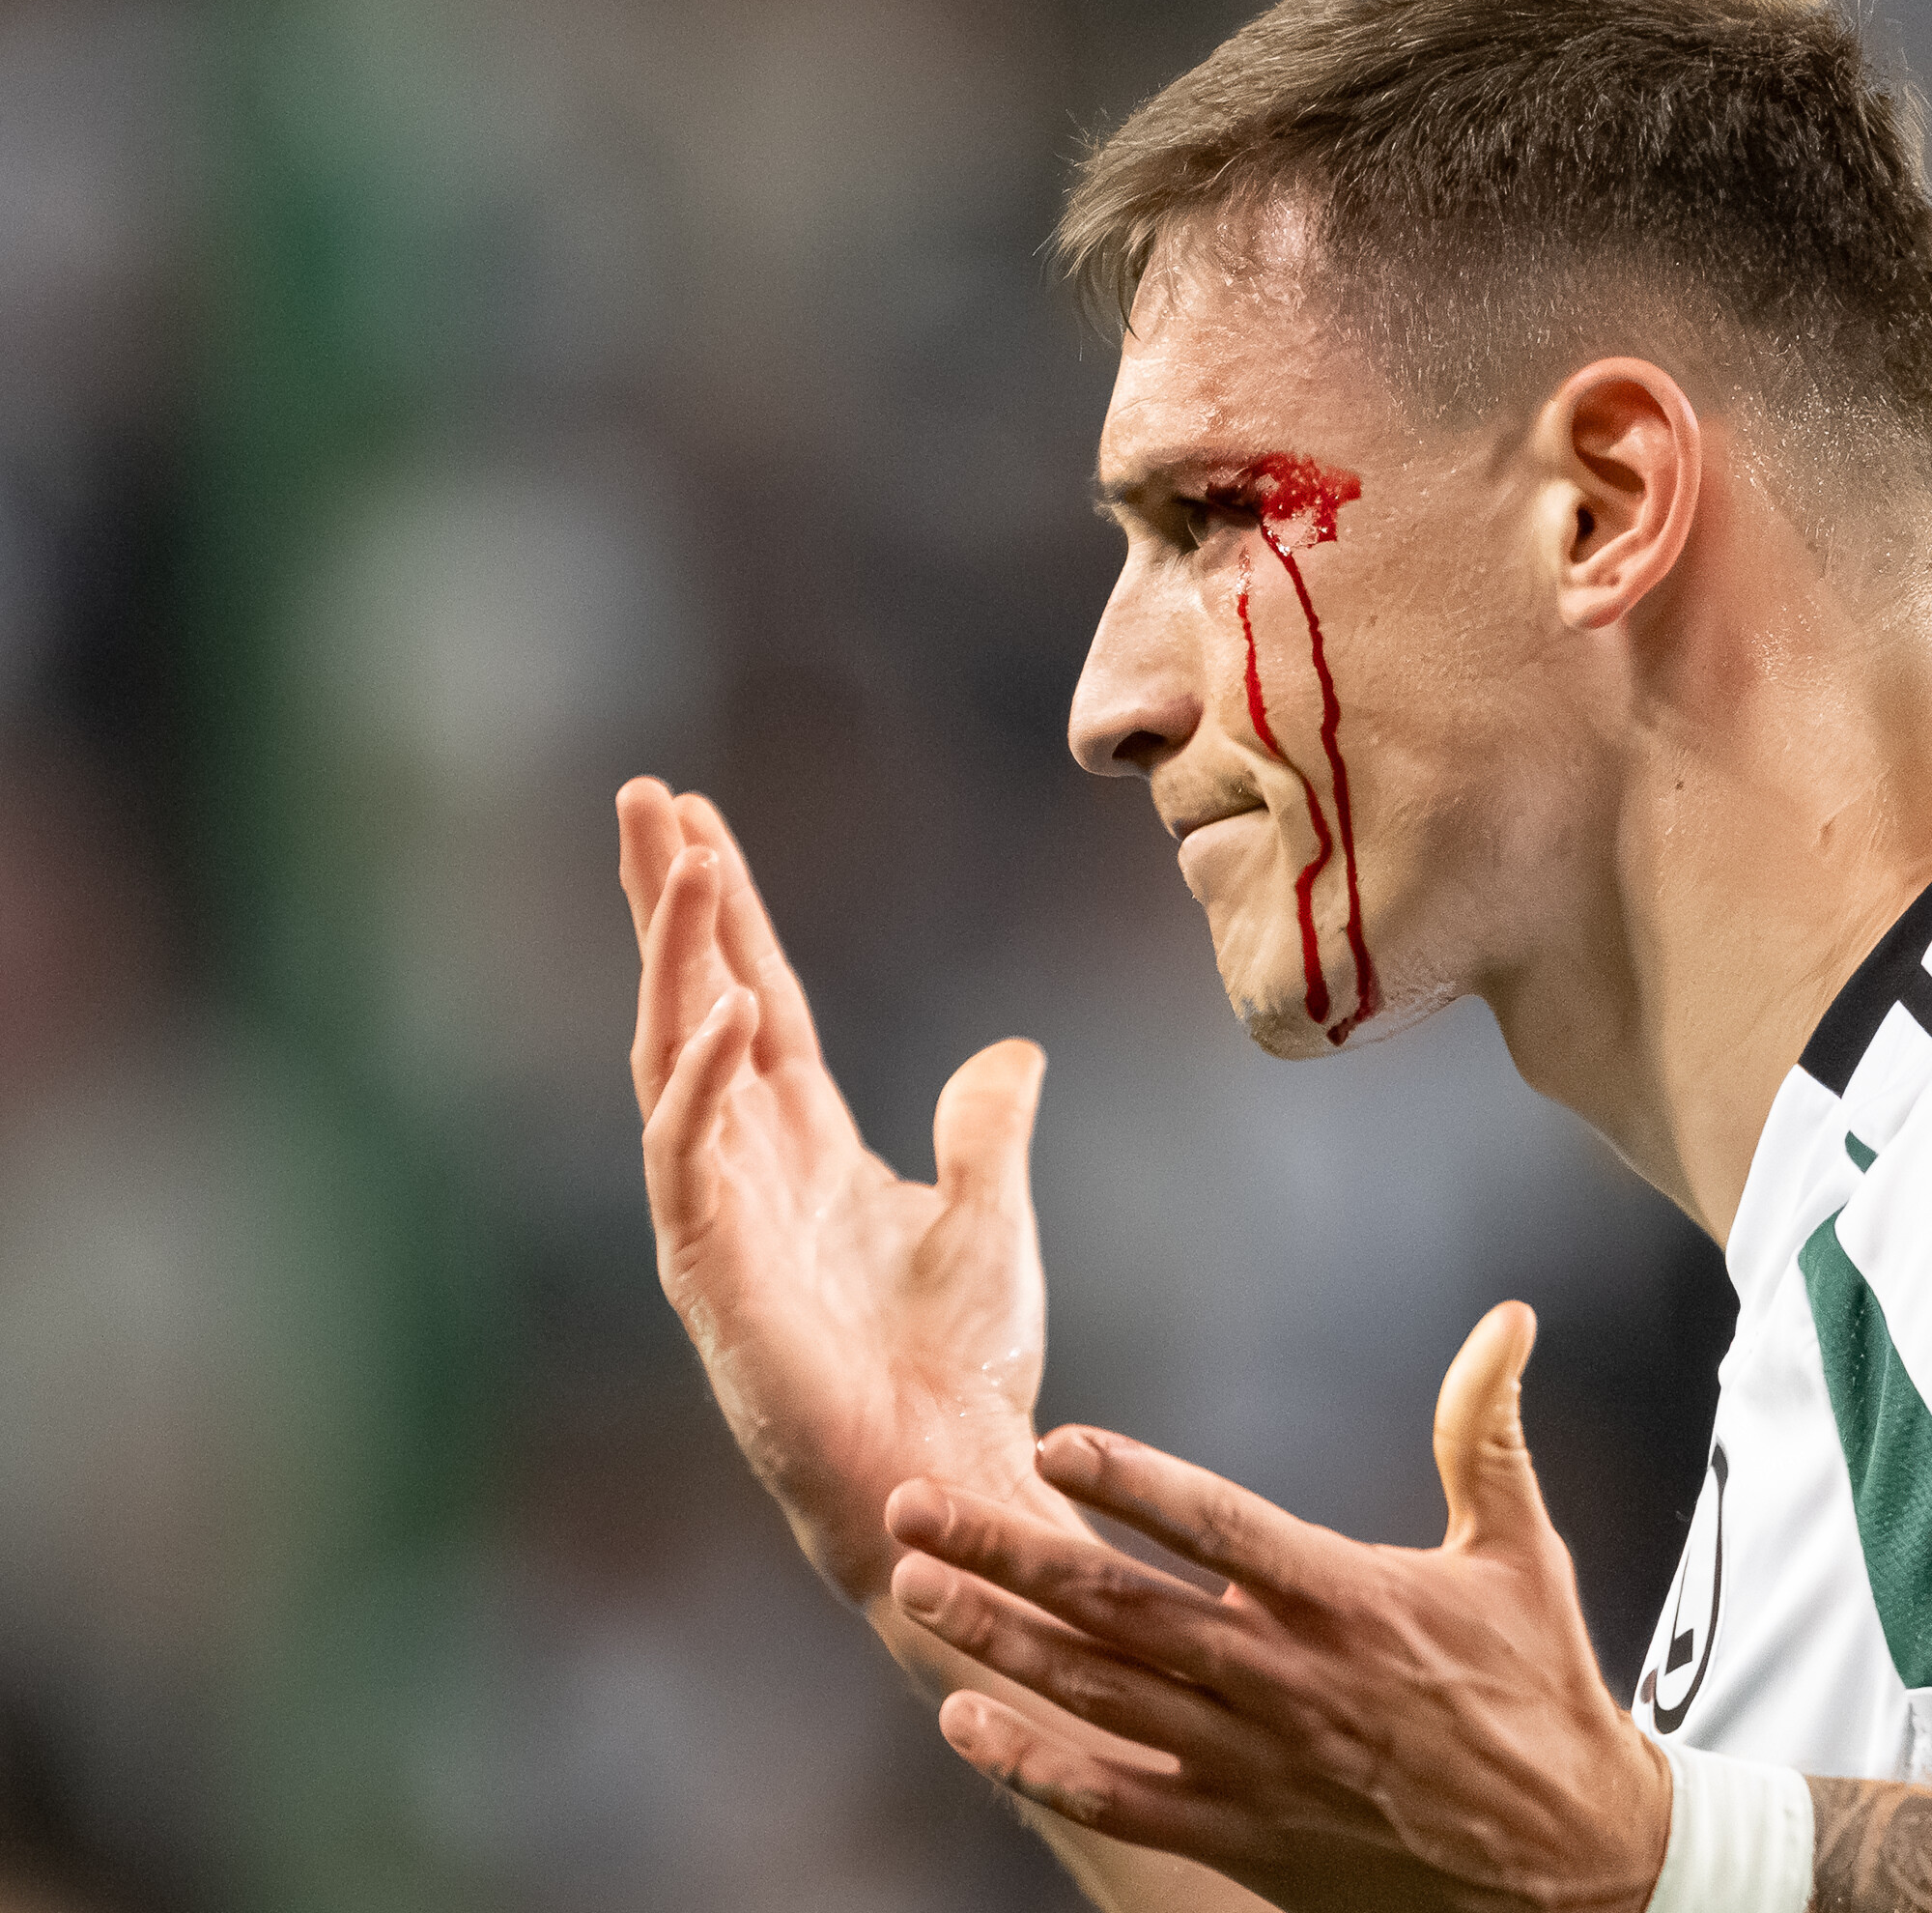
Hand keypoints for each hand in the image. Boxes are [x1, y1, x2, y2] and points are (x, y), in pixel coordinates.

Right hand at [618, 778, 1057, 1601]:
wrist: (953, 1477)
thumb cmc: (964, 1368)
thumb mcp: (989, 1215)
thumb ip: (986, 1128)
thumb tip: (1010, 1049)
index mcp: (807, 1145)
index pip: (756, 999)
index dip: (730, 913)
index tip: (700, 823)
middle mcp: (749, 1163)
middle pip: (694, 1001)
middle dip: (670, 900)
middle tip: (643, 795)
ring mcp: (718, 1212)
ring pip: (673, 1054)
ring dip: (671, 956)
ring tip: (674, 855)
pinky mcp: (708, 1270)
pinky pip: (686, 1153)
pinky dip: (699, 1078)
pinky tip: (721, 1004)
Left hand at [884, 1302, 1671, 1912]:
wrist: (1572, 1871)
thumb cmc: (1537, 1689)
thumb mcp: (1519, 1550)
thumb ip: (1486, 1428)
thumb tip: (1510, 1315)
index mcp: (1345, 1599)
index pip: (1219, 1528)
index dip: (1136, 1486)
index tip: (1054, 1445)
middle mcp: (1283, 1680)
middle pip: (1120, 1609)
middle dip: (1006, 1553)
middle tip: (914, 1506)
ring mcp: (1253, 1764)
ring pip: (1099, 1695)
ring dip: (998, 1640)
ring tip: (913, 1585)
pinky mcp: (1241, 1835)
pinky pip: (1120, 1800)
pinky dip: (1038, 1765)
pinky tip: (964, 1722)